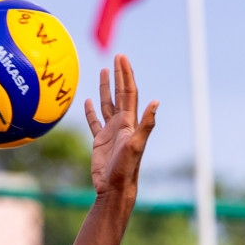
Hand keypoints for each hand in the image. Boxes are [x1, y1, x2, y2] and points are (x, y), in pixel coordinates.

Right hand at [85, 54, 158, 197]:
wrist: (115, 188)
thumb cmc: (126, 168)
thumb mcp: (136, 145)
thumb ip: (146, 124)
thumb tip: (157, 102)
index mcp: (129, 122)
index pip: (128, 92)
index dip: (126, 74)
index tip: (121, 58)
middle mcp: (121, 124)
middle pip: (120, 94)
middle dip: (119, 75)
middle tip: (117, 56)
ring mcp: (110, 132)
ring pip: (107, 104)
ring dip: (106, 88)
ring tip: (104, 71)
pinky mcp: (99, 141)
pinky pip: (94, 121)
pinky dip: (90, 111)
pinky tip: (87, 101)